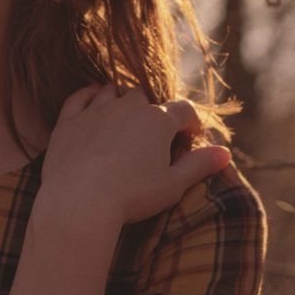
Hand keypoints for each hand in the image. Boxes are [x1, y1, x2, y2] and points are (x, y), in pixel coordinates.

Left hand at [37, 83, 232, 229]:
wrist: (79, 202)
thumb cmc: (131, 197)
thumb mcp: (173, 185)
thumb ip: (200, 165)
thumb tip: (225, 153)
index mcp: (157, 121)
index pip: (183, 110)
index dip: (190, 123)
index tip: (189, 139)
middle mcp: (128, 107)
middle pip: (146, 97)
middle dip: (153, 111)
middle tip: (153, 136)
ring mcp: (96, 111)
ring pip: (113, 92)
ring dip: (122, 100)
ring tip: (124, 119)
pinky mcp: (69, 121)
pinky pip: (80, 97)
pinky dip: (89, 96)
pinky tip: (93, 100)